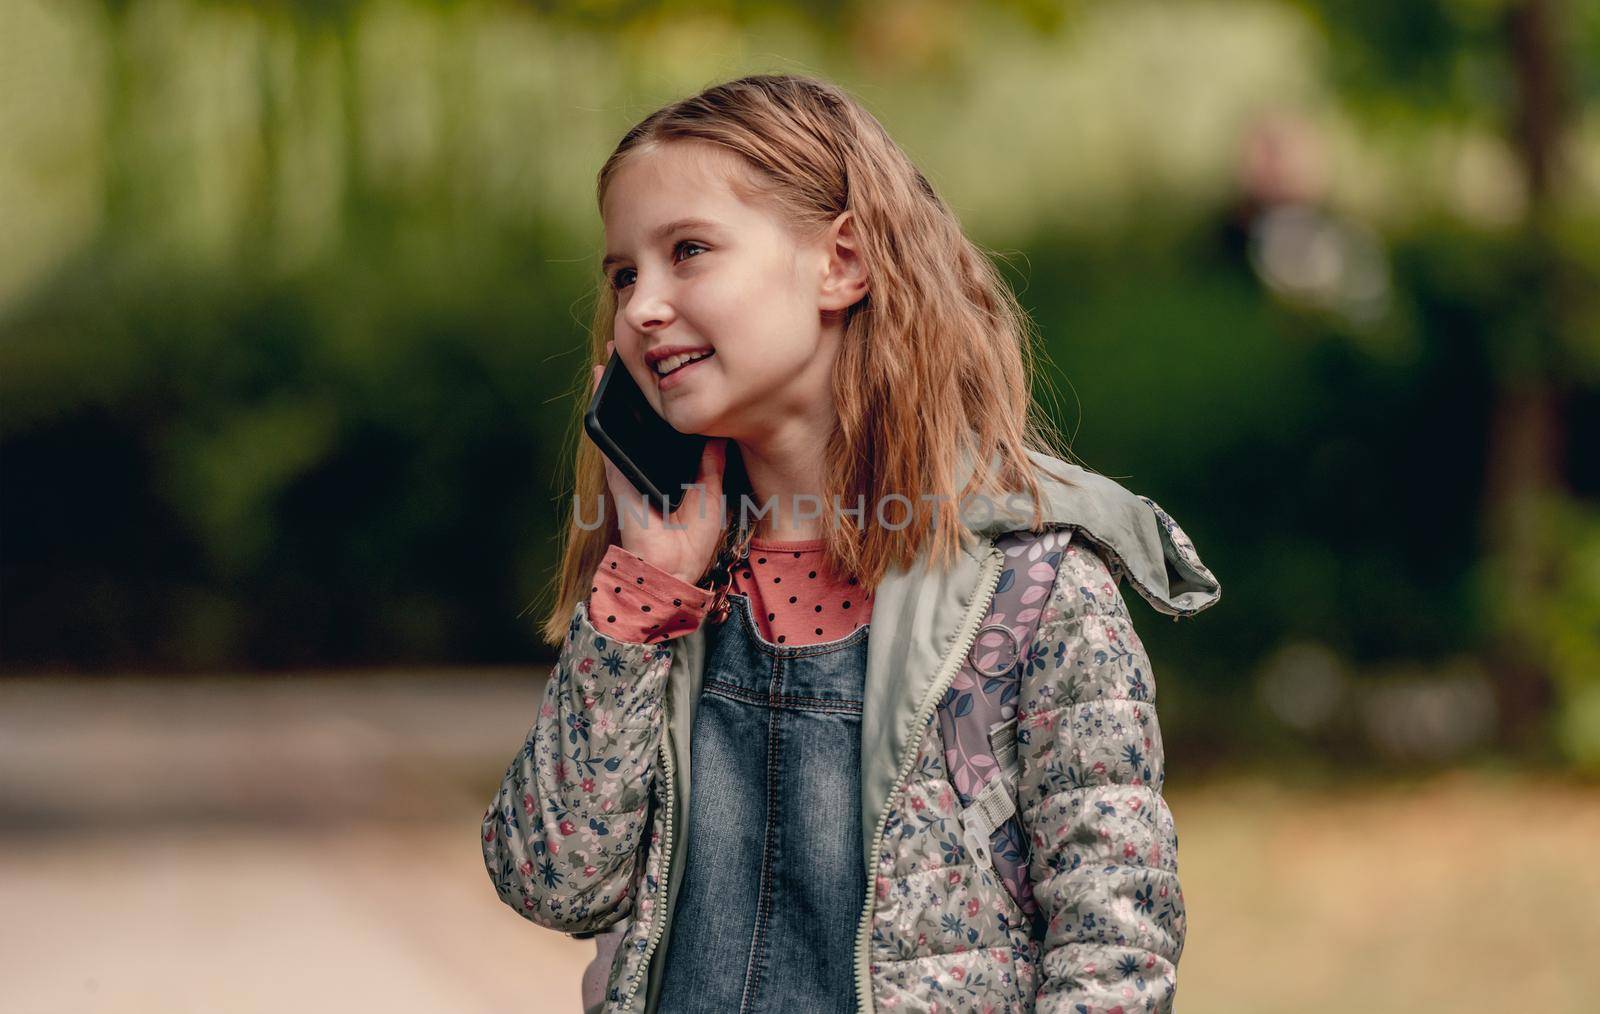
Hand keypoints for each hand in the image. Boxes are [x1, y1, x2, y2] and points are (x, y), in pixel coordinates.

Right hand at [591, 341, 729, 584]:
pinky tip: (598, 384)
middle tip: (637, 346)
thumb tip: (718, 429)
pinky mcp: (617, 474)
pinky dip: (602, 410)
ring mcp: (630, 465)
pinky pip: (607, 438)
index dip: (665, 398)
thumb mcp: (711, 492)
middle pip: (642, 416)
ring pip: (621, 420)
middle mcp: (649, 460)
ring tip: (615, 353)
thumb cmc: (692, 538)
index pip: (668, 424)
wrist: (672, 568)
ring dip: (615, 388)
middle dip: (638, 383)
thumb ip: (711, 461)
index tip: (670, 363)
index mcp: (672, 465)